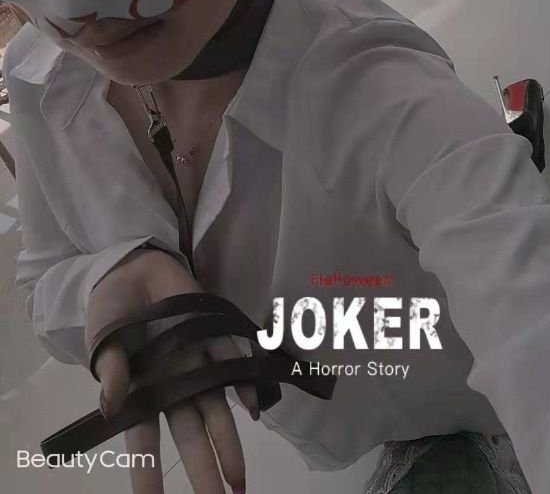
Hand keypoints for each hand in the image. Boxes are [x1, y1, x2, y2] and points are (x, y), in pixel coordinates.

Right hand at [86, 247, 258, 492]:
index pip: (145, 442)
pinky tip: (255, 408)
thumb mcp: (103, 340)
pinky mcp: (213, 334)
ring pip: (215, 408)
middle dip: (203, 471)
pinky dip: (245, 384)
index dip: (148, 474)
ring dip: (229, 443)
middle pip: (191, 434)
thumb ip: (111, 371)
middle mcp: (173, 383)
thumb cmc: (112, 310)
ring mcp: (196, 361)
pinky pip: (232, 362)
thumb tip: (111, 406)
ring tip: (240, 479)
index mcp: (141, 391)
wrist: (134, 268)